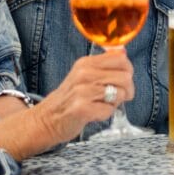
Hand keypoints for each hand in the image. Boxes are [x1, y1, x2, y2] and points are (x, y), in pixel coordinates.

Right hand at [0, 51, 134, 159]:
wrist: (45, 120)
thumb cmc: (69, 99)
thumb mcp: (83, 75)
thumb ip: (103, 66)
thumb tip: (124, 54)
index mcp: (86, 63)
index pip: (121, 58)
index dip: (128, 71)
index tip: (121, 81)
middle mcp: (84, 74)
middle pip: (125, 77)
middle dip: (126, 91)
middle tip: (115, 98)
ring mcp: (82, 91)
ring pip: (120, 94)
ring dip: (115, 103)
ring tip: (100, 104)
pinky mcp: (82, 108)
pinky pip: (109, 110)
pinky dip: (105, 115)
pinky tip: (93, 114)